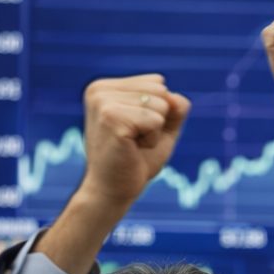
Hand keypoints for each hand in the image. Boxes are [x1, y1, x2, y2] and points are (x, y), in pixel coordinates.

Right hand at [78, 74, 189, 208]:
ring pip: (160, 105)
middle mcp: (99, 90)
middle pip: (161, 91)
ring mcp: (103, 102)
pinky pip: (155, 120)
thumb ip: (174, 108)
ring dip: (155, 131)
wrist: (112, 190)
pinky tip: (132, 148)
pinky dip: (152, 139)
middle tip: (135, 140)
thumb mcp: (162, 128)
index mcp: (106, 87)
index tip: (135, 130)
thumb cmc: (136, 160)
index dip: (158, 112)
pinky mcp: (111, 117)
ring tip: (133, 144)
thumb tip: (174, 96)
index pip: (157, 82)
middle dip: (158, 120)